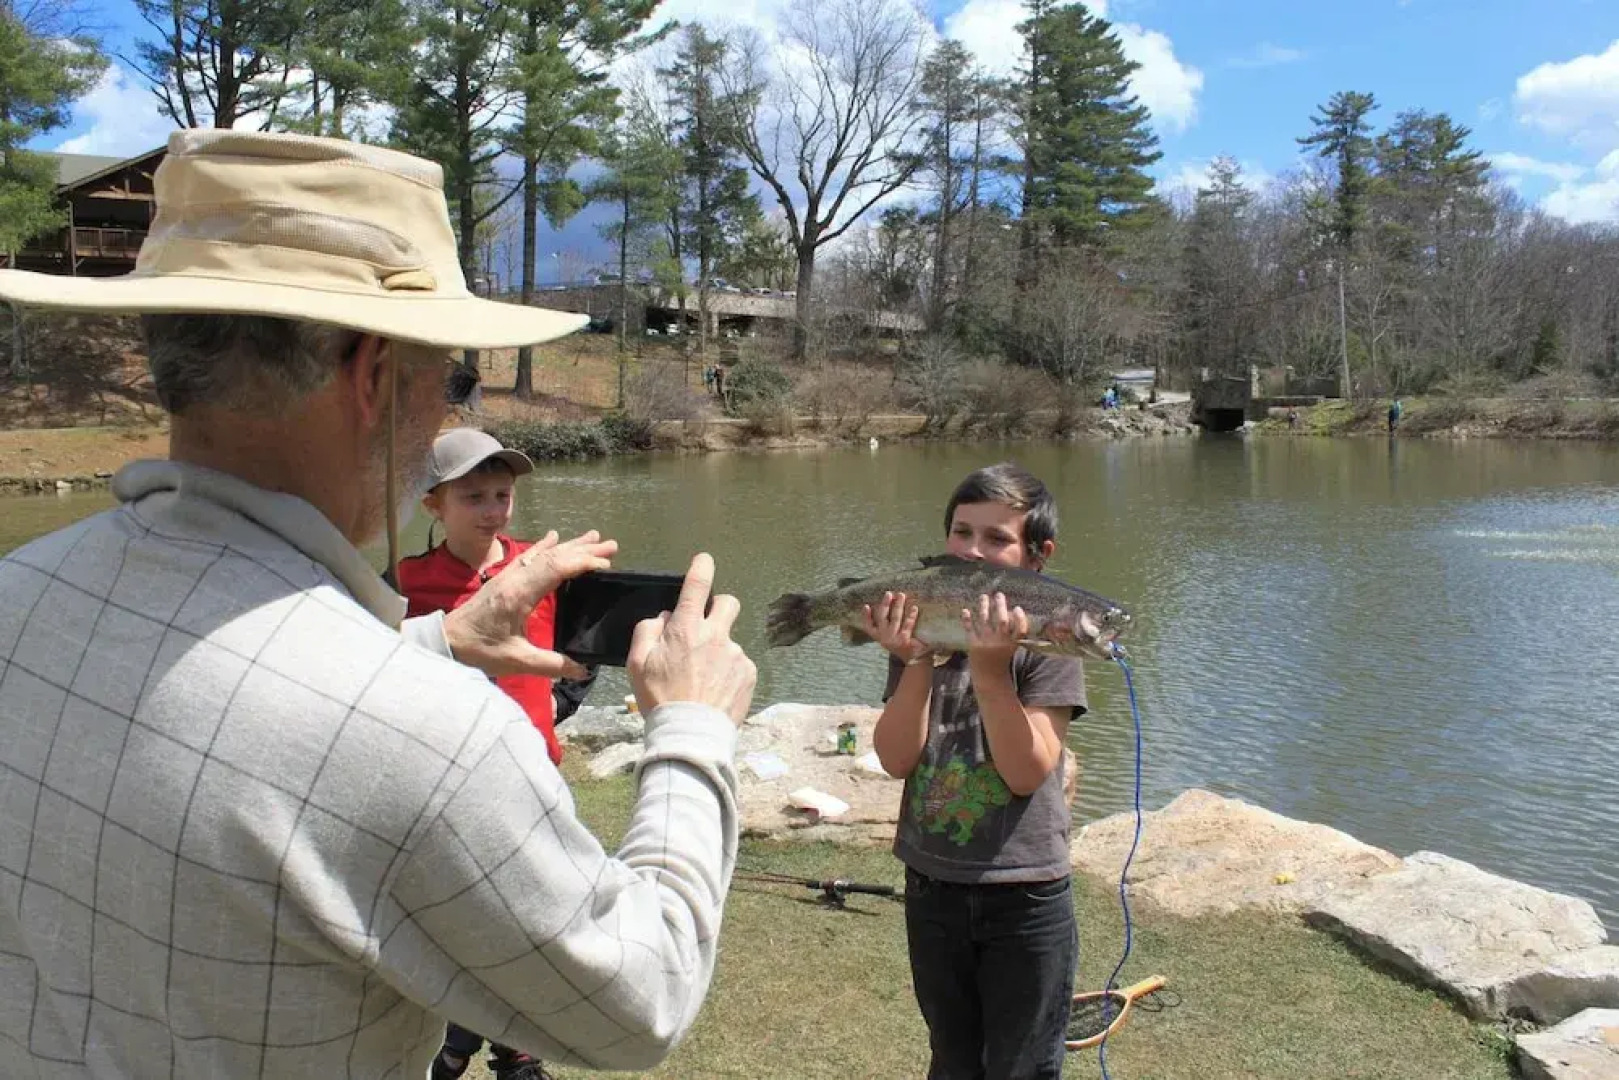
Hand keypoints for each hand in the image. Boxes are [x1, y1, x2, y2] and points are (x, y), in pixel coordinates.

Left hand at [440, 530, 616, 679]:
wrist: (446, 641)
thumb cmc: (479, 650)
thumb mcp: (517, 661)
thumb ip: (552, 664)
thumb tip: (583, 669)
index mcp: (520, 594)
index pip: (557, 568)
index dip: (583, 562)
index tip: (605, 564)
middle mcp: (515, 578)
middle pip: (555, 556)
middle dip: (584, 549)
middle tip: (612, 545)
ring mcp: (508, 575)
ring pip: (543, 553)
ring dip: (570, 544)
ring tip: (593, 536)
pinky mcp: (502, 579)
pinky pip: (528, 556)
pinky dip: (545, 546)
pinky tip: (553, 536)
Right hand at [627, 553, 755, 723]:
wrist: (690, 734)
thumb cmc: (659, 698)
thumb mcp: (638, 663)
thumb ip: (648, 630)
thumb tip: (665, 617)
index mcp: (686, 629)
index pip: (697, 585)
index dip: (701, 567)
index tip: (704, 560)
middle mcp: (715, 635)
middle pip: (728, 603)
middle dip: (719, 607)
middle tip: (707, 626)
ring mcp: (735, 654)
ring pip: (729, 640)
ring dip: (719, 651)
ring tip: (704, 679)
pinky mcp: (748, 673)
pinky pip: (739, 664)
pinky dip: (728, 673)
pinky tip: (715, 691)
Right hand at [861, 591, 930, 663]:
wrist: (914, 661)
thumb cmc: (901, 646)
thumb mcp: (890, 638)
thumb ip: (886, 627)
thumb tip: (887, 606)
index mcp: (878, 637)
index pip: (868, 626)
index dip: (866, 616)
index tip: (866, 606)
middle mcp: (884, 638)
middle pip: (882, 617)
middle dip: (885, 604)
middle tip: (889, 593)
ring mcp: (894, 638)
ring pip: (895, 618)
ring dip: (898, 605)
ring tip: (901, 595)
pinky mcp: (905, 639)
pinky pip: (907, 624)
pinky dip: (911, 615)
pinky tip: (914, 607)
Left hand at [961, 592, 1026, 661]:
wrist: (988, 677)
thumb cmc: (1001, 659)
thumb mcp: (1011, 647)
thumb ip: (1011, 633)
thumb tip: (1008, 610)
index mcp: (1012, 644)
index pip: (1020, 629)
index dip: (1020, 618)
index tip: (1017, 607)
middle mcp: (1000, 643)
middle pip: (1003, 621)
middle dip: (1001, 605)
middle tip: (999, 594)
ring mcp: (986, 643)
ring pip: (985, 620)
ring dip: (984, 606)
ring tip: (983, 596)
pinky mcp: (974, 645)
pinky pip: (970, 629)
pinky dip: (967, 619)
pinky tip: (966, 610)